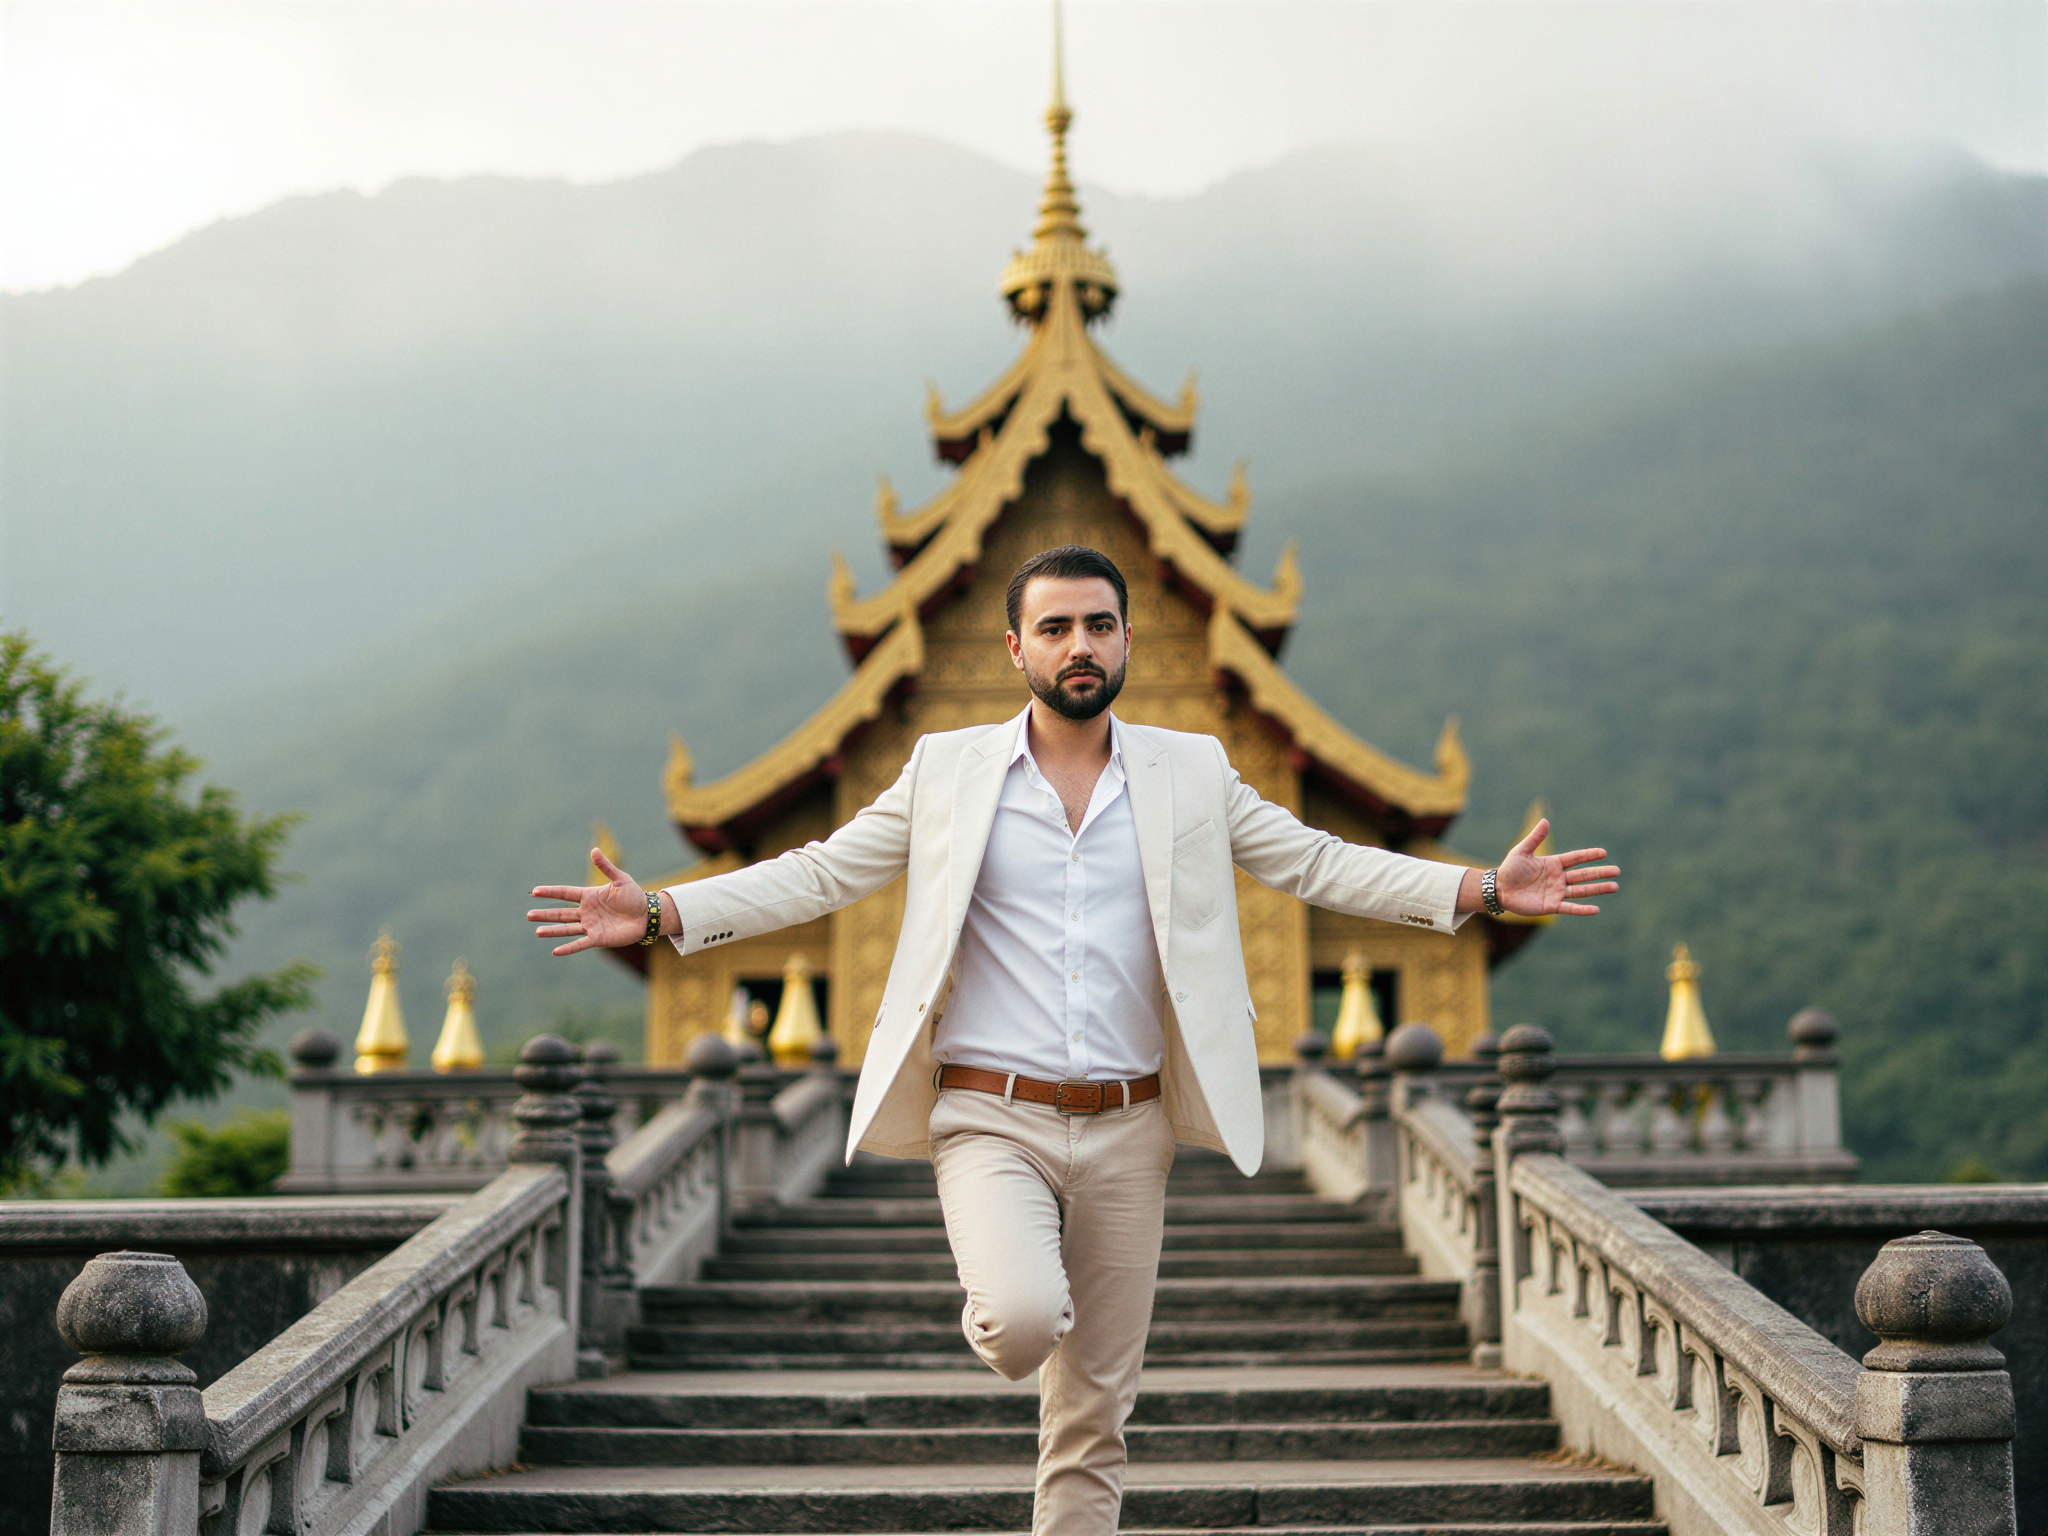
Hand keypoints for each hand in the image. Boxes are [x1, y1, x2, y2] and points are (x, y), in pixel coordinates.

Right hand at [528, 849, 655, 954]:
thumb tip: (594, 850)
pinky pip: (579, 944)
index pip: (565, 893)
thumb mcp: (620, 879)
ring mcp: (591, 926)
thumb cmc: (634, 896)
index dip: (551, 892)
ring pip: (567, 929)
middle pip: (561, 913)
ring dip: (552, 931)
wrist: (648, 915)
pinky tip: (554, 951)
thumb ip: (606, 867)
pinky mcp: (598, 939)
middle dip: (545, 915)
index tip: (535, 891)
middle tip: (529, 915)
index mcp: (589, 896)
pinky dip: (568, 948)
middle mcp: (587, 911)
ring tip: (537, 931)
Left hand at [1495, 818, 1617, 916]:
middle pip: (1583, 875)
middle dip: (1600, 873)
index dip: (1589, 855)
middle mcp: (1558, 878)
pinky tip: (1596, 909)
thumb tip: (1545, 820)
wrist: (1499, 889)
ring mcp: (1556, 892)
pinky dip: (1582, 909)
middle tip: (1617, 871)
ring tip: (1614, 886)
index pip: (1575, 858)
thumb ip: (1535, 838)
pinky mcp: (1551, 906)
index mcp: (1553, 864)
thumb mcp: (1522, 851)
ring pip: (1582, 891)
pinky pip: (1570, 907)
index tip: (1604, 853)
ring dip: (1597, 889)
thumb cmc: (1509, 869)